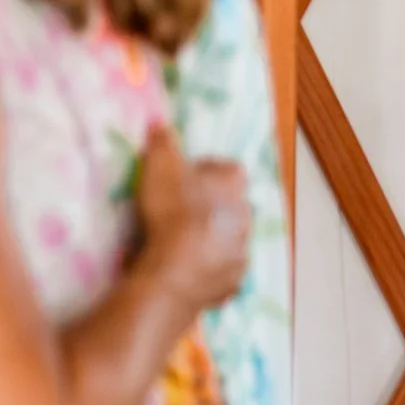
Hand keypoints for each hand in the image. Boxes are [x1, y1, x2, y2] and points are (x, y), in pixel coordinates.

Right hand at [135, 123, 249, 310]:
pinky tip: (188, 268)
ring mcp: (241, 250)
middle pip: (233, 204)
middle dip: (213, 205)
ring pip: (230, 238)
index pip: (229, 168)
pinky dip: (210, 268)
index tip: (185, 176)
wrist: (176, 268)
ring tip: (181, 241)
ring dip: (213, 237)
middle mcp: (246, 215)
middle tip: (182, 209)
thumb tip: (160, 123)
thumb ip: (162, 142)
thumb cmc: (171, 210)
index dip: (207, 170)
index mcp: (232, 184)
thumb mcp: (159, 165)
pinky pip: (223, 270)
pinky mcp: (233, 280)